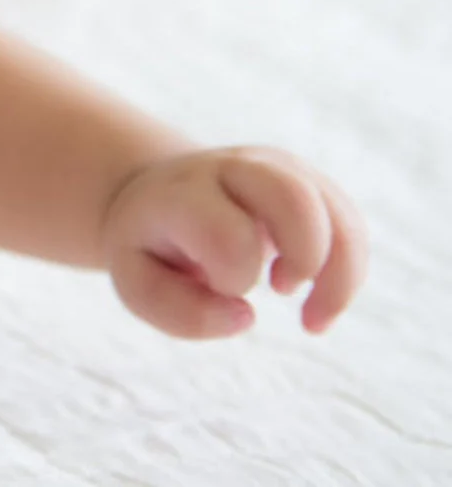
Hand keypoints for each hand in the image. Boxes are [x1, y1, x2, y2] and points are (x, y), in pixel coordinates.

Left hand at [102, 147, 366, 338]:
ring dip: (340, 277)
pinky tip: (319, 301)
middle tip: (280, 290)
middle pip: (295, 198)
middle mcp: (234, 169)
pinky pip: (351, 225)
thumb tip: (245, 316)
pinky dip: (349, 273)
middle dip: (305, 259)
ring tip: (311, 319)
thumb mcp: (138, 283)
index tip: (218, 288)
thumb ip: (181, 312)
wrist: (158, 191)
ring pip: (338, 213)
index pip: (227, 234)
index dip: (233, 278)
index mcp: (182, 193)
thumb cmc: (152, 246)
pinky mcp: (309, 183)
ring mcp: (278, 170)